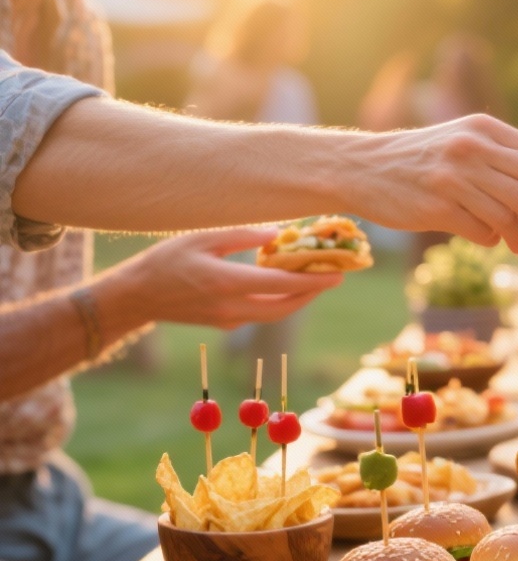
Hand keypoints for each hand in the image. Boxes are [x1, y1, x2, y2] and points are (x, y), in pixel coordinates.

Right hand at [108, 227, 342, 329]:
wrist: (138, 296)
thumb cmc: (166, 260)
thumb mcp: (202, 238)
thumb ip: (242, 236)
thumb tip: (278, 235)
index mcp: (227, 282)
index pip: (282, 284)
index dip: (313, 281)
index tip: (338, 274)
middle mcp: (232, 307)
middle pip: (286, 307)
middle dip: (313, 294)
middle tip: (333, 277)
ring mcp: (229, 321)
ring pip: (275, 315)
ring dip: (298, 300)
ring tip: (314, 280)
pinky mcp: (226, 325)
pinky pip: (260, 315)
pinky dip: (278, 303)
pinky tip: (283, 285)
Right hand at [359, 115, 517, 253]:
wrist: (361, 168)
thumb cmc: (421, 162)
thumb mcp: (463, 143)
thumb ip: (504, 161)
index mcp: (486, 129)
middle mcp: (473, 147)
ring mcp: (455, 176)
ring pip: (516, 211)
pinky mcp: (438, 205)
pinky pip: (485, 231)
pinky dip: (497, 241)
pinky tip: (493, 241)